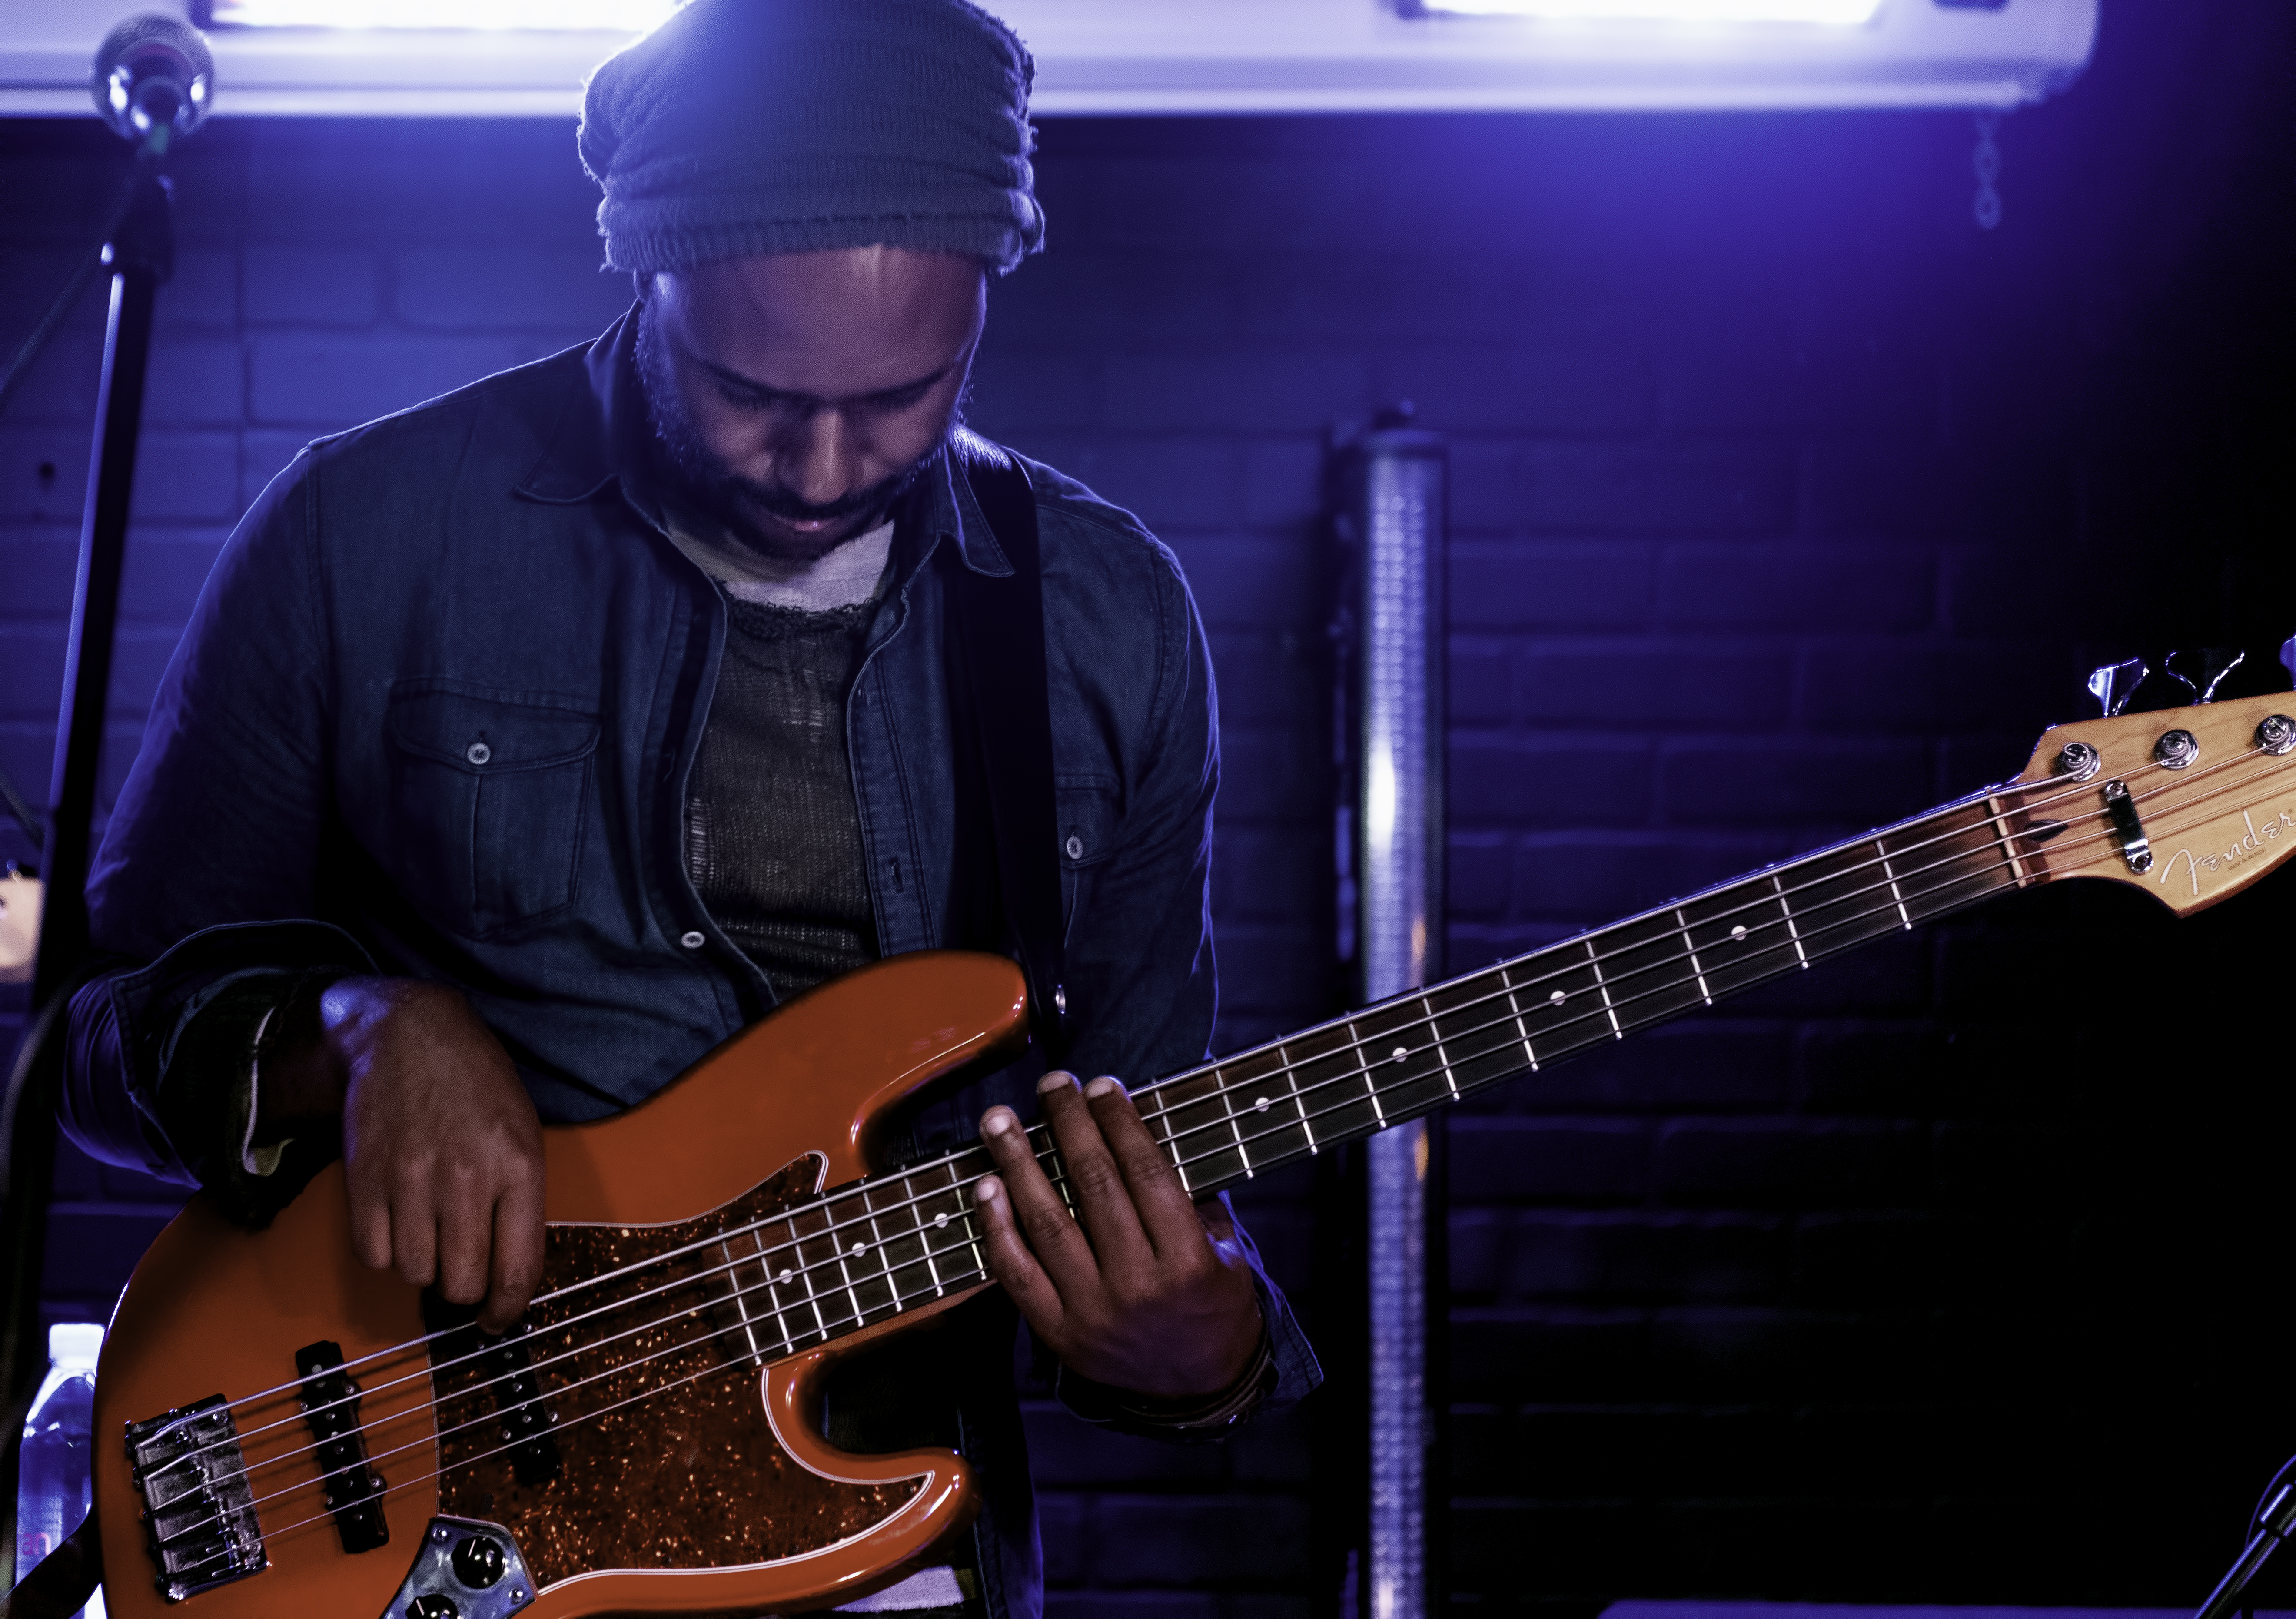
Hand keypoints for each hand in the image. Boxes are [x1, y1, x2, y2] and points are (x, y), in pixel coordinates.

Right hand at [261, 977, 543, 1331]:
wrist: (409, 1035)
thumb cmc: (476, 1084)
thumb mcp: (523, 1133)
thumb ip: (522, 1201)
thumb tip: (510, 1272)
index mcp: (518, 1167)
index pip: (518, 1268)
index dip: (508, 1309)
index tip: (498, 1318)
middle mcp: (465, 1179)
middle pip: (462, 1283)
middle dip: (466, 1289)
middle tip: (464, 1270)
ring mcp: (410, 1181)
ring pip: (416, 1273)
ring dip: (425, 1266)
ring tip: (431, 1233)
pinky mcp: (365, 1181)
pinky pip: (373, 1255)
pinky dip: (385, 1253)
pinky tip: (398, 1224)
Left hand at [974, 1071, 1263, 1397]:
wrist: (1200, 1394)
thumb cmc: (1216, 1309)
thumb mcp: (1228, 1252)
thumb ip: (1196, 1198)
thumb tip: (1150, 1132)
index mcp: (1187, 1260)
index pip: (1146, 1173)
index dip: (1119, 1122)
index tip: (1100, 1085)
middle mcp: (1138, 1285)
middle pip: (1095, 1186)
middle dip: (1069, 1125)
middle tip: (1051, 1085)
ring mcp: (1093, 1311)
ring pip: (1048, 1223)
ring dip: (1018, 1165)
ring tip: (999, 1122)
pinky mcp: (1059, 1333)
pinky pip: (1018, 1274)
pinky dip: (996, 1228)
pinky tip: (986, 1187)